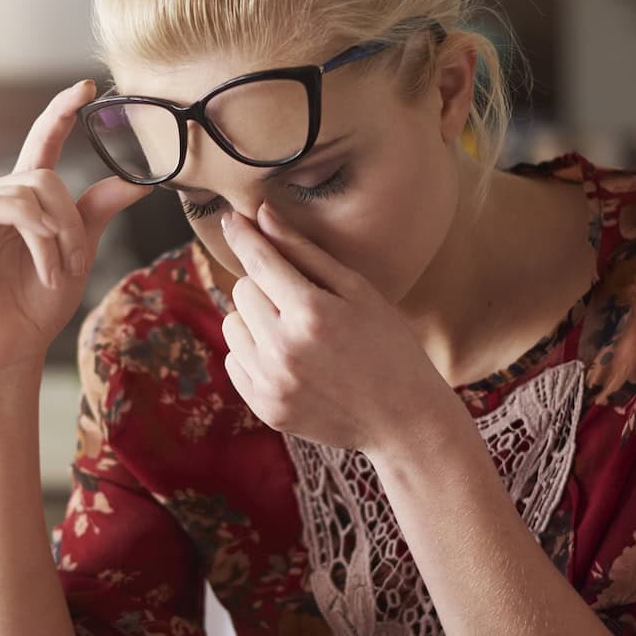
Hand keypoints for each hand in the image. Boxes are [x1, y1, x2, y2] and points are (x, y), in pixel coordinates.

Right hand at [0, 80, 148, 376]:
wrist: (10, 349)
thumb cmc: (38, 306)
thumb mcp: (78, 254)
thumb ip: (97, 213)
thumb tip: (136, 181)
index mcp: (26, 199)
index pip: (44, 143)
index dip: (61, 113)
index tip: (85, 87)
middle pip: (44, 177)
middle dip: (71, 220)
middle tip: (78, 261)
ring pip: (25, 191)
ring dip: (53, 233)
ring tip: (58, 270)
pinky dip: (31, 237)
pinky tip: (40, 268)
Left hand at [219, 204, 463, 453]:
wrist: (403, 420)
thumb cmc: (389, 345)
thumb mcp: (358, 291)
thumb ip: (305, 253)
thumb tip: (262, 216)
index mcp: (311, 312)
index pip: (259, 261)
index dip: (243, 235)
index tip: (232, 219)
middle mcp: (283, 348)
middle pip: (242, 291)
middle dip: (265, 287)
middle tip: (301, 301)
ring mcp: (271, 382)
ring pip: (232, 325)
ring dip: (255, 320)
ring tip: (294, 332)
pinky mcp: (264, 406)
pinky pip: (234, 361)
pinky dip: (253, 354)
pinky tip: (289, 360)